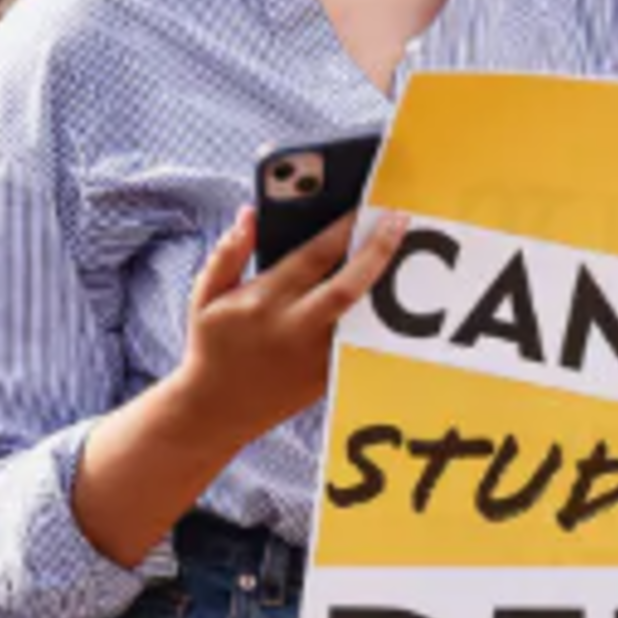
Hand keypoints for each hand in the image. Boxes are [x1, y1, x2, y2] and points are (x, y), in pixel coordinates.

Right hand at [176, 207, 409, 450]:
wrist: (216, 410)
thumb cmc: (213, 345)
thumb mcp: (205, 297)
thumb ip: (228, 253)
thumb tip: (250, 215)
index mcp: (263, 301)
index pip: (312, 257)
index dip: (342, 229)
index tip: (365, 207)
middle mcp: (293, 328)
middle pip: (347, 287)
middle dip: (378, 251)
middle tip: (402, 220)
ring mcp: (315, 356)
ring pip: (362, 317)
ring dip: (388, 284)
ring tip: (413, 252)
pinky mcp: (328, 377)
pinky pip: (361, 342)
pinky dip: (381, 317)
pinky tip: (399, 293)